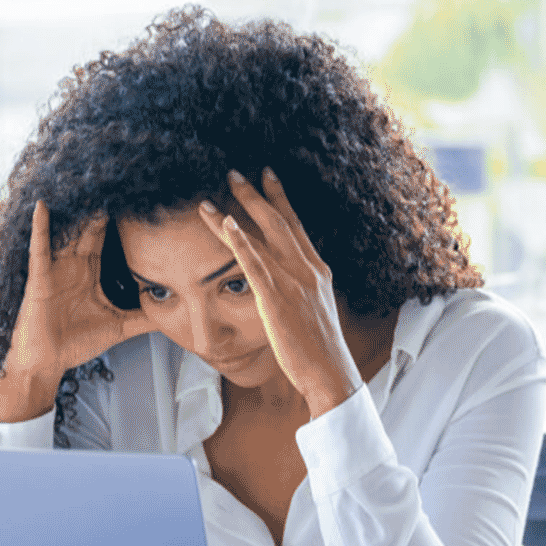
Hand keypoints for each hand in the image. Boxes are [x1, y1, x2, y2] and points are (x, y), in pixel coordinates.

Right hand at [0, 201, 153, 420]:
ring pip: (69, 233)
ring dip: (78, 211)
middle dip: (103, 208)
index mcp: (90, 273)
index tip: (137, 200)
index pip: (108, 240)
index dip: (120, 222)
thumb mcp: (118, 327)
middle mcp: (73, 266)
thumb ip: (143, 318)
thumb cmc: (75, 344)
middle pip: (90, 230)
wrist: (46, 363)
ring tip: (89, 184)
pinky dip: (40, 228)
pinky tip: (43, 207)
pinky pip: (39, 249)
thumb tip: (172, 316)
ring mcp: (55, 270)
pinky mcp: (40, 279)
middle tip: (118, 179)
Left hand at [199, 169, 362, 417]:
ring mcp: (293, 281)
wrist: (330, 371)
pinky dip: (239, 240)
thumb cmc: (320, 350)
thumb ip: (303, 291)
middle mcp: (307, 269)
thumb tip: (290, 285)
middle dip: (256, 195)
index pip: (296, 225)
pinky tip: (225, 222)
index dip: (280, 199)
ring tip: (215, 194)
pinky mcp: (276, 298)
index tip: (268, 176)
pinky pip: (254, 262)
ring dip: (236, 211)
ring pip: (261, 236)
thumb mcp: (316, 310)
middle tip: (235, 173)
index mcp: (318, 271)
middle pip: (279, 221)